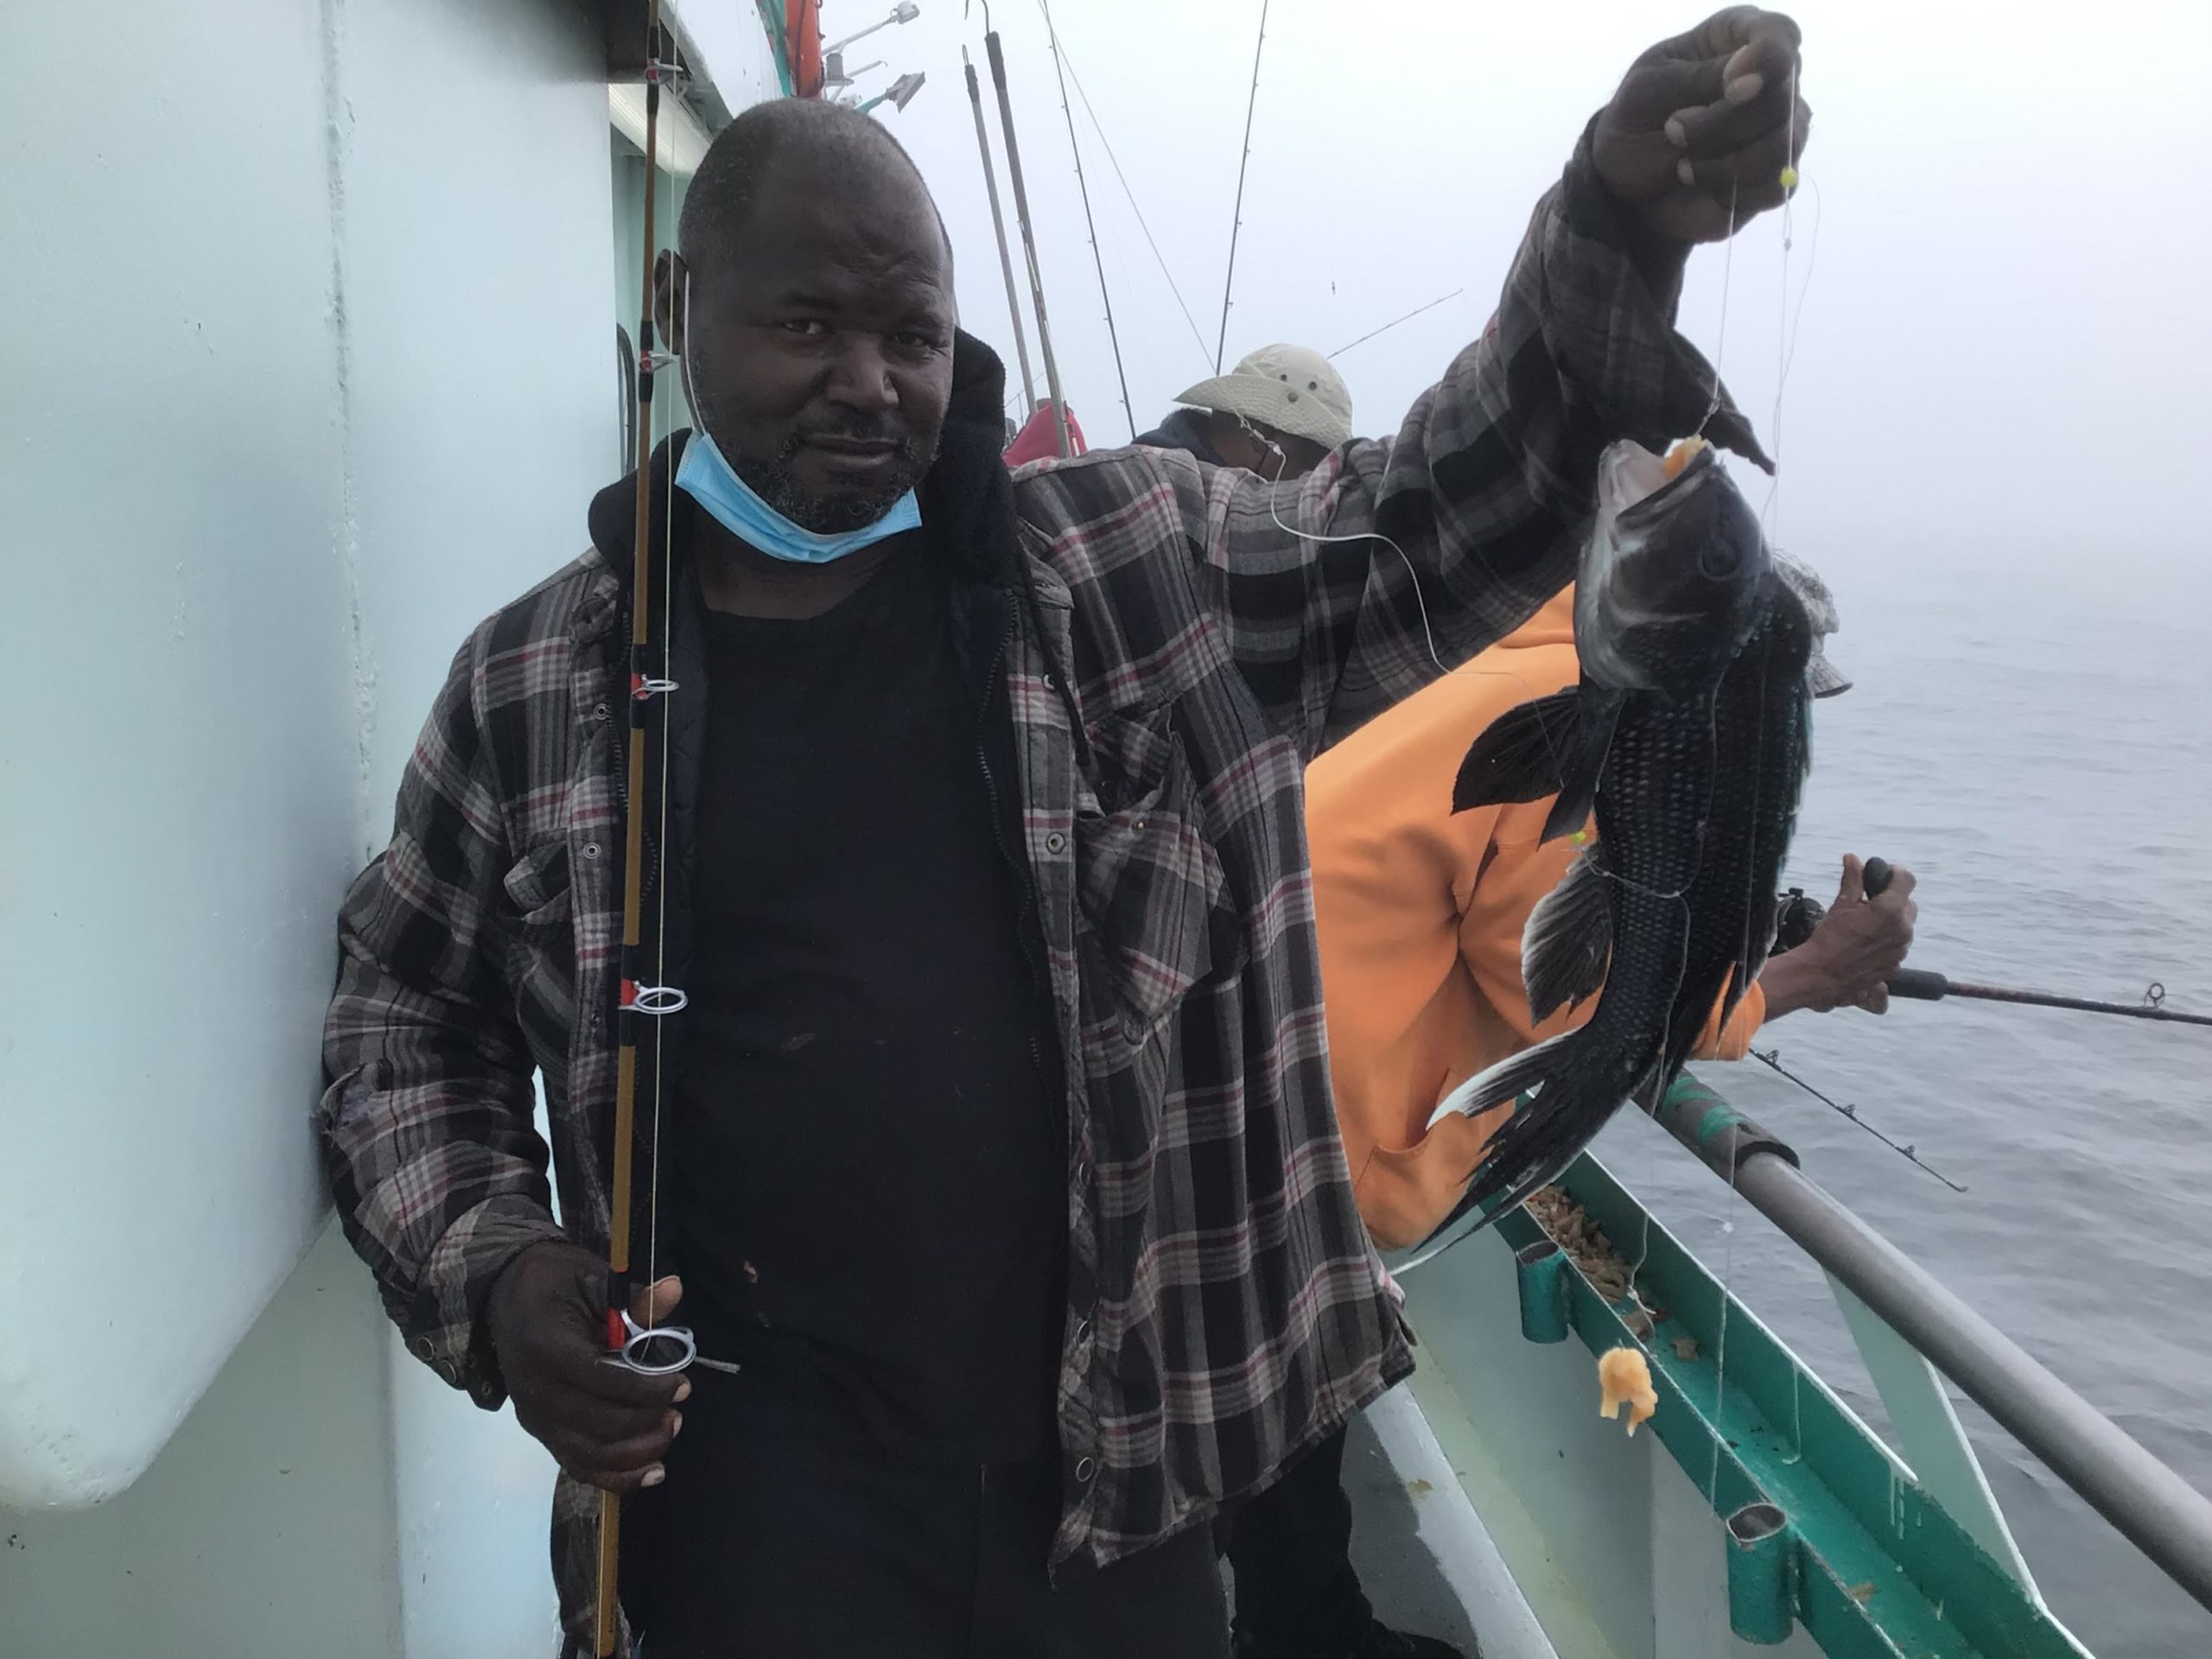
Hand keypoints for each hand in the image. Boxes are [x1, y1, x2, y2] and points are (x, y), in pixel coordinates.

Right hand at [484, 1240, 687, 1491]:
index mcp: (549, 1348)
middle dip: (646, 1422)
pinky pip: (577, 1466)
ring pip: (589, 1454)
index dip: (647, 1389)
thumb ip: (634, 1299)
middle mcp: (536, 1390)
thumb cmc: (555, 1284)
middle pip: (598, 1424)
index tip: (681, 1384)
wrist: (507, 1296)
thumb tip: (675, 1289)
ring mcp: (535, 1416)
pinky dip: (615, 1476)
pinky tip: (651, 1471)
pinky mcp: (539, 1432)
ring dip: (635, 1453)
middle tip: (677, 1410)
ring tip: (667, 1432)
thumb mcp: (593, 1279)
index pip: (603, 1381)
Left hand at [1593, 8, 1810, 243]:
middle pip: (1781, 98)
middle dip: (1723, 124)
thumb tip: (1751, 79)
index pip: (1779, 35)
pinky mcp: (1773, 175)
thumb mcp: (1648, 90)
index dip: (1767, 59)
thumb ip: (1700, 78)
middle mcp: (1769, 79)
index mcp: (1737, 39)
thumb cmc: (1636, 121)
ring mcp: (1778, 128)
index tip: (1731, 87)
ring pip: (1783, 145)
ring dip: (1727, 163)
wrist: (1625, 183)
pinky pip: (1777, 185)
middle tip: (1674, 131)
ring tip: (1683, 166)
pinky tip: (1702, 185)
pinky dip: (1733, 191)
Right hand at [1763, 854, 1916, 1015]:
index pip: (1907, 880)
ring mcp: (1901, 950)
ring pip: (1904, 926)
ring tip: (1865, 927)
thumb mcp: (1840, 905)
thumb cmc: (1828, 939)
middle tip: (1869, 903)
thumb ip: (1852, 879)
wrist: (1820, 975)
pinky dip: (1886, 941)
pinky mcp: (1896, 965)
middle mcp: (1903, 930)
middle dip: (1892, 900)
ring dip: (1890, 922)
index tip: (1885, 874)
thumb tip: (1853, 858)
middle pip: (1908, 904)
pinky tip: (1866, 944)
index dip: (1896, 873)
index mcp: (1890, 911)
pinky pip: (1897, 946)